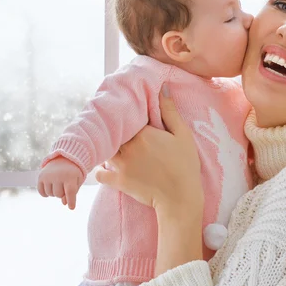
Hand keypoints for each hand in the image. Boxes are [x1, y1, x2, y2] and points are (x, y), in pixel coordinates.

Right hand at [37, 156, 84, 209]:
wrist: (64, 159)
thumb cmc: (72, 173)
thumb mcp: (77, 181)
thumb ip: (73, 193)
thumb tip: (64, 203)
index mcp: (70, 176)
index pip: (70, 191)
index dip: (71, 201)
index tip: (71, 208)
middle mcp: (58, 175)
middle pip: (59, 195)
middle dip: (62, 193)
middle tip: (64, 185)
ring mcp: (48, 175)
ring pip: (50, 194)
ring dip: (54, 192)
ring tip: (58, 183)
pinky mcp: (41, 176)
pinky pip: (41, 191)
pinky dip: (45, 193)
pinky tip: (50, 188)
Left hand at [95, 84, 203, 215]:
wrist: (180, 198)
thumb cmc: (185, 166)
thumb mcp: (183, 135)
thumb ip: (170, 111)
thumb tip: (163, 87)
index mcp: (143, 132)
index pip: (127, 117)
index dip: (127, 116)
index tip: (129, 117)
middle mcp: (128, 146)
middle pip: (114, 132)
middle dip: (115, 131)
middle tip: (118, 130)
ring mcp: (121, 164)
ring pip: (105, 149)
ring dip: (107, 148)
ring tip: (112, 146)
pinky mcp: (118, 181)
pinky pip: (100, 172)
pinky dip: (101, 169)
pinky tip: (106, 166)